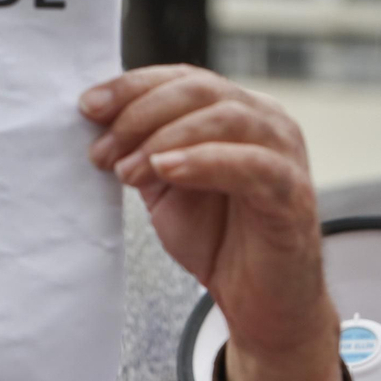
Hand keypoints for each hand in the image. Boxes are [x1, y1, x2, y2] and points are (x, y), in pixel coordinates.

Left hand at [81, 65, 341, 380]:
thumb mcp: (166, 188)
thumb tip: (99, 127)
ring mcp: (284, 154)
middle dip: (140, 114)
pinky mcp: (293, 193)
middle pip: (200, 90)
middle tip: (102, 150)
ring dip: (165, 139)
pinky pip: (251, 164)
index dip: (132, 87)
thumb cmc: (218, 240)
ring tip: (127, 170)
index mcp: (235, 112)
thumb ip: (142, 152)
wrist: (258, 301)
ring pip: (226, 118)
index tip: (87, 107)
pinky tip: (165, 170)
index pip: (182, 79)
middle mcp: (265, 122)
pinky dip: (203, 160)